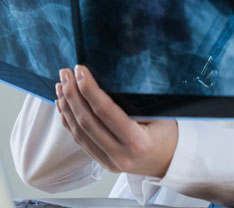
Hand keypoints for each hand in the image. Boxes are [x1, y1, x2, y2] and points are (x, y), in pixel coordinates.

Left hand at [55, 65, 177, 177]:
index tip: (81, 71)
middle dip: (73, 94)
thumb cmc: (170, 135)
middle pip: (87, 122)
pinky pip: (80, 141)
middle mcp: (120, 155)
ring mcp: (109, 161)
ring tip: (61, 86)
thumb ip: (136, 105)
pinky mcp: (102, 162)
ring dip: (67, 107)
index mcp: (137, 142)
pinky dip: (69, 122)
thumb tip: (111, 82)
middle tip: (66, 74)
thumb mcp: (162, 116)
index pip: (105, 111)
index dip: (90, 89)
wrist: (172, 162)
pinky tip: (64, 107)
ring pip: (79, 133)